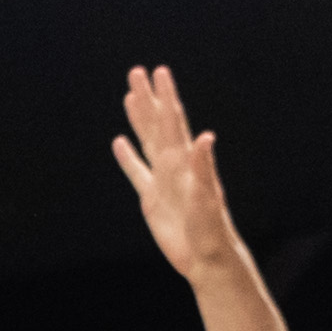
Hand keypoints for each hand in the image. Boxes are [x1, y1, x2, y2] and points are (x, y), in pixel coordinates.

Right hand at [110, 66, 248, 280]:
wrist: (207, 259)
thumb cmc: (212, 229)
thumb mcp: (207, 198)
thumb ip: (204, 167)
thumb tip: (205, 138)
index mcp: (184, 162)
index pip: (172, 122)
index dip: (166, 97)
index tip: (159, 72)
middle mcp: (173, 166)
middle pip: (156, 125)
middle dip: (147, 98)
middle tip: (137, 71)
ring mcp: (162, 181)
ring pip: (146, 142)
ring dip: (138, 119)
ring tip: (130, 95)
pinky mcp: (152, 200)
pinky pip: (137, 173)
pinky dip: (128, 157)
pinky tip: (120, 143)